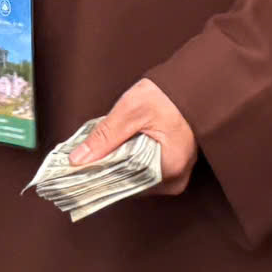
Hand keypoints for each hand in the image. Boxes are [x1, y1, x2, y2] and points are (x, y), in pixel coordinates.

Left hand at [71, 77, 198, 195]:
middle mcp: (175, 180)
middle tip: (88, 155)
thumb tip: (77, 160)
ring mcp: (175, 176)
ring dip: (117, 166)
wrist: (193, 86)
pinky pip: (144, 173)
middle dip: (106, 170)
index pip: (123, 185)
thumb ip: (104, 137)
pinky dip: (129, 163)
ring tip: (103, 149)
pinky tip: (119, 149)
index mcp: (169, 170)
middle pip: (128, 184)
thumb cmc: (168, 96)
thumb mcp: (131, 111)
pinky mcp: (173, 169)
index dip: (98, 175)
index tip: (78, 168)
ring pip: (134, 180)